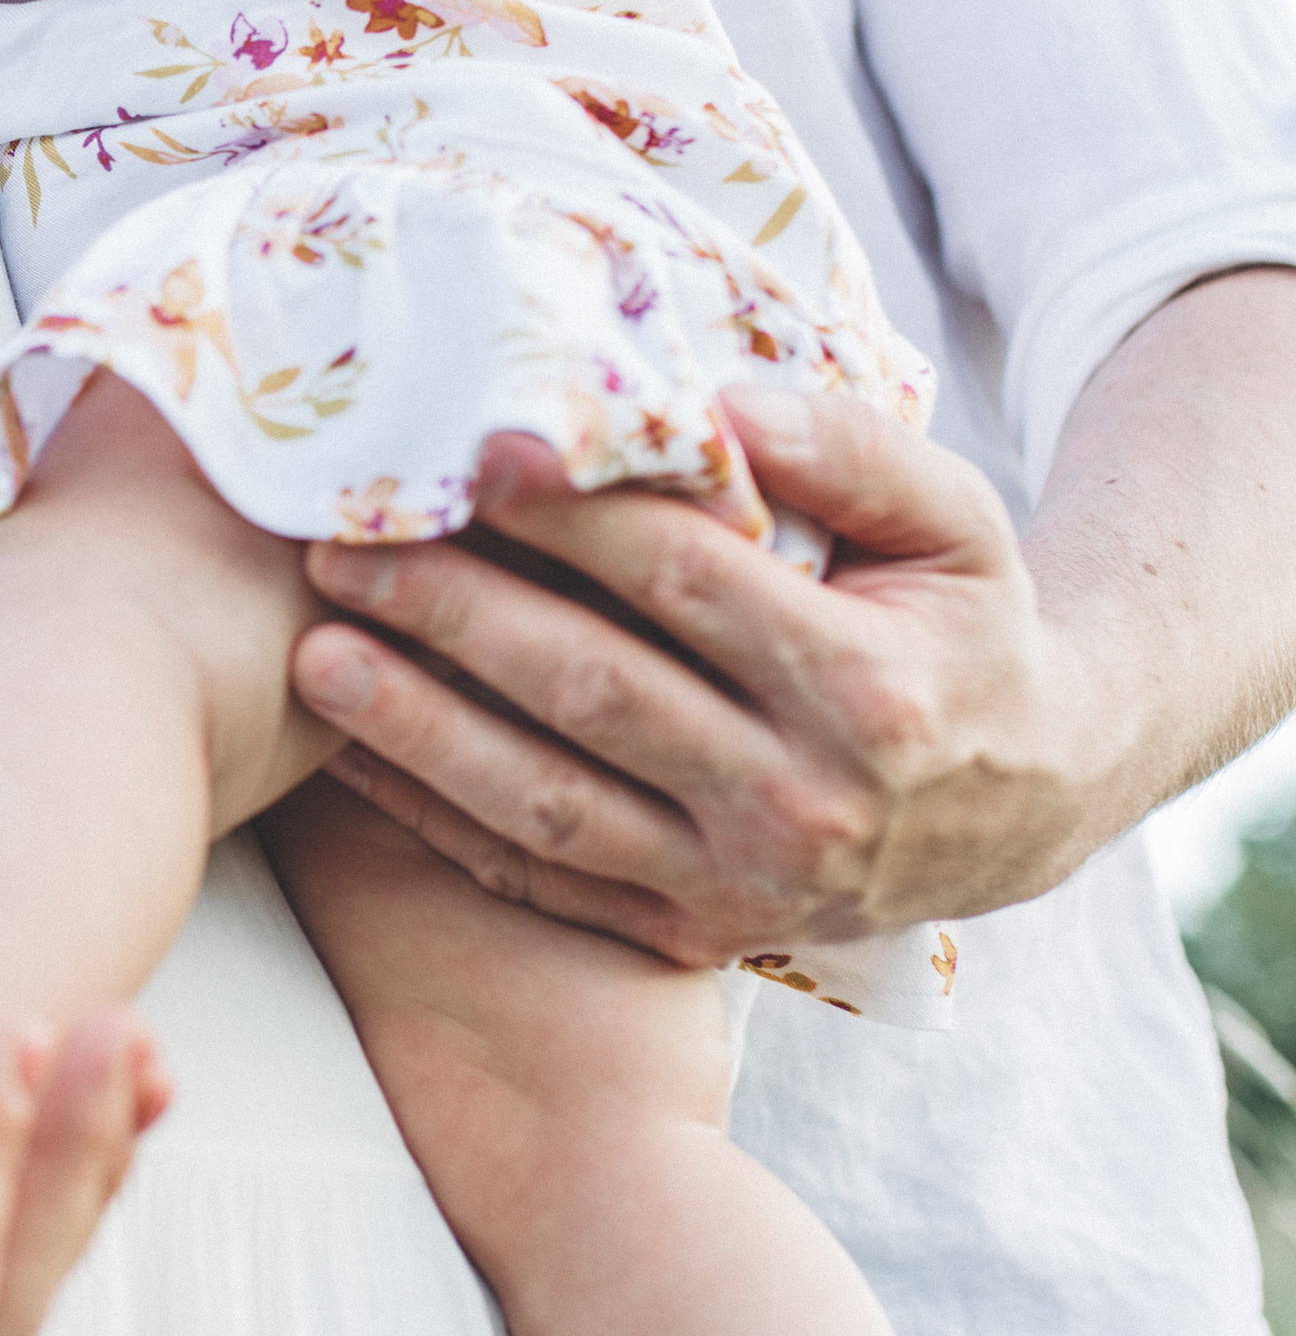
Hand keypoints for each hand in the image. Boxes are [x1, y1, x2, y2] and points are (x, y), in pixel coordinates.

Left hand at [288, 389, 1090, 964]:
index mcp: (867, 689)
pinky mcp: (687, 933)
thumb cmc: (963, 627)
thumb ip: (850, 452)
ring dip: (419, 728)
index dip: (576, 517)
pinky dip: (436, 820)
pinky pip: (538, 877)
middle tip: (338, 547)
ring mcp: (736, 883)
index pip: (690, 585)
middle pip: (595, 692)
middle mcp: (799, 801)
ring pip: (548, 802)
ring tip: (313, 653)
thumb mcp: (958, 525)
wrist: (1022, 803)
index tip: (472, 452)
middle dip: (456, 616)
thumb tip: (717, 402)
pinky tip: (348, 756)